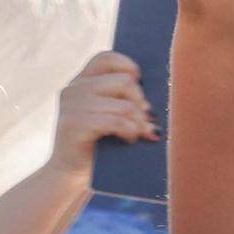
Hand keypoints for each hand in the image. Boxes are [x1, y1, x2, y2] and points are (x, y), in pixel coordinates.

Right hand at [50, 50, 154, 165]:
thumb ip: (125, 97)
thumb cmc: (101, 144)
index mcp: (82, 81)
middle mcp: (73, 89)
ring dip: (139, 123)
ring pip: (124, 105)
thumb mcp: (112, 114)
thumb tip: (162, 90)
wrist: (72, 175)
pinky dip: (129, 132)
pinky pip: (115, 121)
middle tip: (147, 121)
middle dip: (142, 103)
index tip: (140, 88)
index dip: (129, 68)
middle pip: (124, 81)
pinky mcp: (73, 124)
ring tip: (141, 134)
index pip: (107, 58)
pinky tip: (130, 140)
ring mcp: (70, 106)